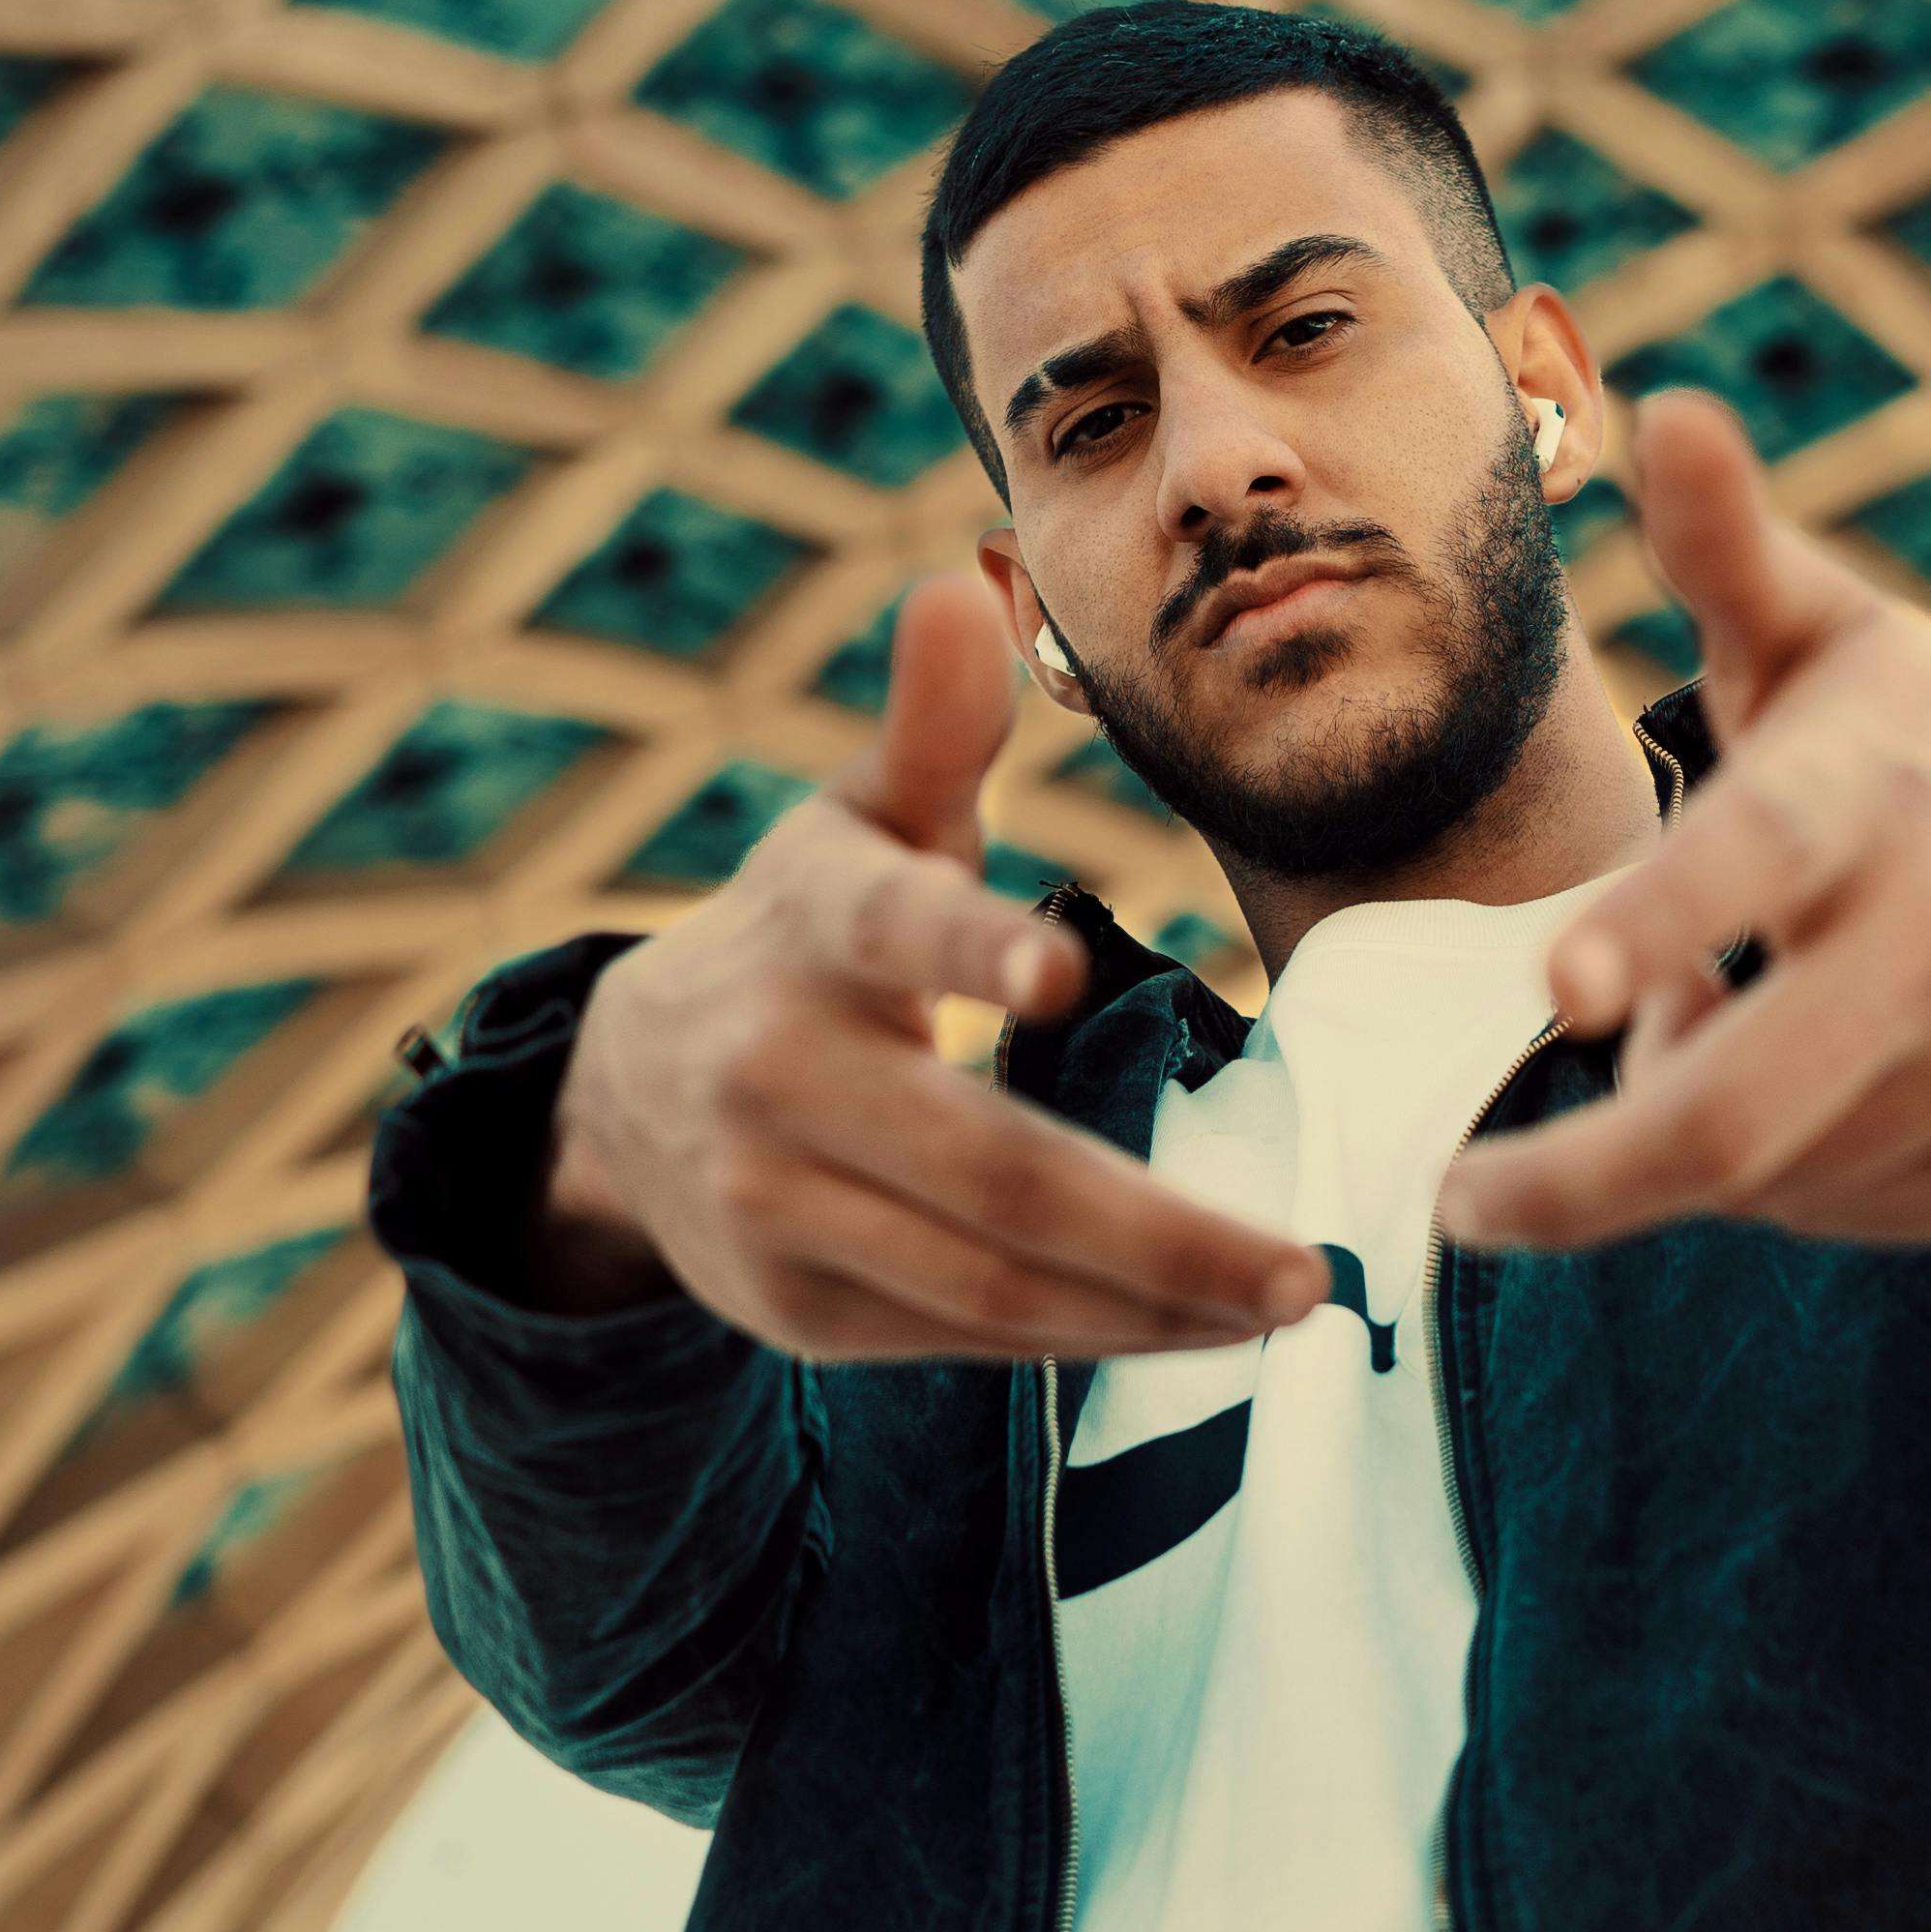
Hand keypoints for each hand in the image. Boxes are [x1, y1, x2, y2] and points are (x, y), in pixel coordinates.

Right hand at [543, 578, 1332, 1361]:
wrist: (628, 1093)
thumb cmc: (806, 931)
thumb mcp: (861, 820)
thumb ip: (933, 726)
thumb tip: (961, 588)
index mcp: (816, 926)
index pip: (897, 934)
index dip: (974, 951)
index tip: (1060, 971)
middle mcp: (780, 1076)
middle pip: (989, 1174)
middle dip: (1156, 1234)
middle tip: (1302, 1271)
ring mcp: (778, 1206)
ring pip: (986, 1287)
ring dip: (1146, 1311)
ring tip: (1277, 1311)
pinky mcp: (795, 1306)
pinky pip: (962, 1338)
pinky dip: (1084, 1343)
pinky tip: (1182, 1331)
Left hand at [1436, 395, 1930, 1258]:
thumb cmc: (1909, 728)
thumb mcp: (1819, 628)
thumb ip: (1723, 544)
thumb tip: (1670, 406)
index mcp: (1870, 783)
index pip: (1758, 857)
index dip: (1658, 925)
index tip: (1561, 991)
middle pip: (1741, 1109)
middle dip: (1579, 1180)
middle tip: (1466, 1199)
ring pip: (1774, 1177)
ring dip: (1680, 1141)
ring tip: (1688, 1032)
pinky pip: (1843, 1216)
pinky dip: (1771, 1184)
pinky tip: (1785, 1084)